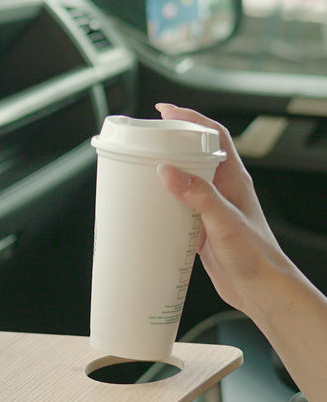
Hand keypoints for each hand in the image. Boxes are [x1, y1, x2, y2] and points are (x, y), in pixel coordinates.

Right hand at [155, 103, 291, 322]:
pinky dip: (162, 204)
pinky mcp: (202, 228)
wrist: (261, 290)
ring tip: (138, 173)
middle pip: (195, 154)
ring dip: (164, 174)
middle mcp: (223, 190)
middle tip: (144, 141)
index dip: (190, 118)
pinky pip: (179, 208)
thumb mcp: (224, 222)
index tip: (164, 111)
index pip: (214, 135)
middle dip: (170, 143)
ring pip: (185, 181)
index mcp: (234, 179)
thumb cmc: (255, 257)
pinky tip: (148, 212)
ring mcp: (212, 209)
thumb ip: (199, 196)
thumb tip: (168, 171)